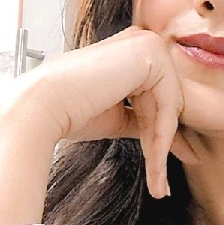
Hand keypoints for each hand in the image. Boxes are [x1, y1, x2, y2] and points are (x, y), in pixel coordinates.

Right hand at [0, 26, 196, 200]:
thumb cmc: (72, 111)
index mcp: (133, 52)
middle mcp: (144, 41)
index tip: (164, 168)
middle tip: (160, 183)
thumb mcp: (120, 117)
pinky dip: (162, 137)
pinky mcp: (151, 54)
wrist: (44, 105)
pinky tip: (155, 163)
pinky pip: (168, 105)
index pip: (160, 99)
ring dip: (162, 148)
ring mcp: (149, 43)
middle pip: (168, 104)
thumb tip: (179, 143)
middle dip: (161, 145)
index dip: (162, 136)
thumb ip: (146, 121)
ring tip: (157, 183)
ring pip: (170, 108)